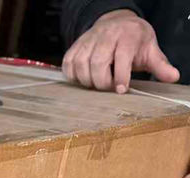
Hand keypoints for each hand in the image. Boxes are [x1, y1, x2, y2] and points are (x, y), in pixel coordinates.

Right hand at [63, 9, 179, 93]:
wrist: (116, 23)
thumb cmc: (134, 40)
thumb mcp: (150, 49)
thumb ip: (160, 65)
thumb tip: (173, 77)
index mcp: (127, 35)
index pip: (122, 56)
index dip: (120, 76)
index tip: (121, 90)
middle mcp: (106, 35)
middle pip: (98, 63)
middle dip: (102, 82)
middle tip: (109, 87)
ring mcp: (88, 40)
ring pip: (81, 65)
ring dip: (87, 81)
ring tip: (97, 83)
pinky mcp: (76, 45)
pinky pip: (69, 64)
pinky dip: (73, 76)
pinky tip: (84, 79)